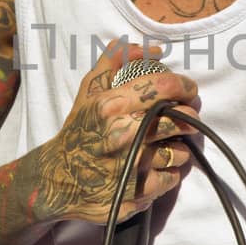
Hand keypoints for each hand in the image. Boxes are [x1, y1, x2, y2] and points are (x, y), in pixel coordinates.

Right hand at [35, 43, 199, 225]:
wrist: (57, 179)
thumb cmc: (79, 130)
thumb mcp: (90, 90)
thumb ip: (118, 61)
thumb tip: (155, 50)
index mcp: (113, 106)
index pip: (166, 87)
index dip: (185, 86)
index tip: (188, 91)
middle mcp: (124, 135)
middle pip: (181, 119)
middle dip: (187, 117)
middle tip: (181, 118)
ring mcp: (132, 167)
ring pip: (181, 152)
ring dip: (178, 147)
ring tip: (166, 145)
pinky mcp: (136, 194)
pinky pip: (172, 178)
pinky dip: (168, 172)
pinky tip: (155, 167)